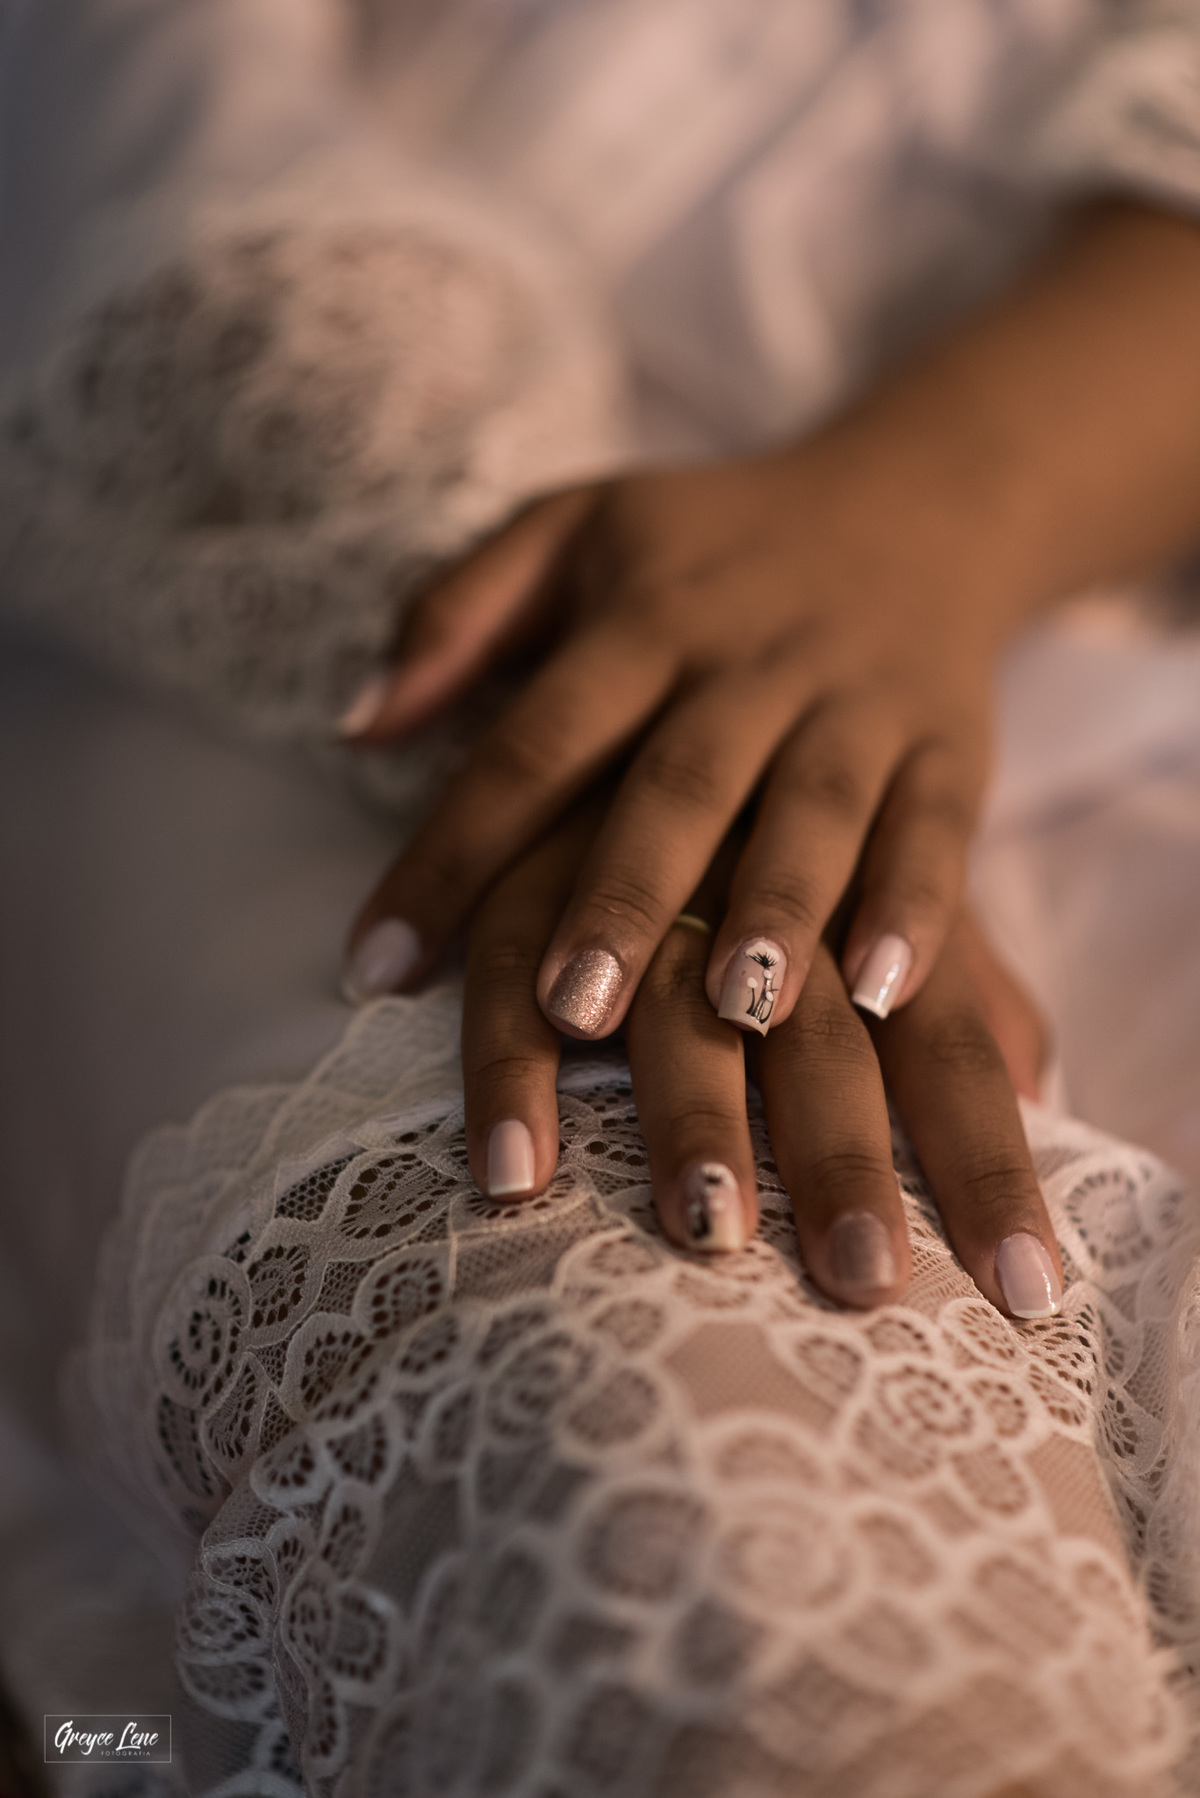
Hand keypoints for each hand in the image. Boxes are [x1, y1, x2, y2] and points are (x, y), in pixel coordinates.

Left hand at [343, 445, 1008, 1033]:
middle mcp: (744, 666)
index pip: (531, 742)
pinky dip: (916, 906)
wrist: (914, 507)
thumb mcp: (571, 530)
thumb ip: (457, 614)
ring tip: (735, 1010)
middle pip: (677, 786)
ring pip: (814, 810)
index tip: (375, 967)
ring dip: (775, 909)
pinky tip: (886, 991)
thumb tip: (355, 725)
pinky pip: (939, 829)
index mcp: (637, 623)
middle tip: (567, 1011)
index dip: (451, 849)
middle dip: (623, 897)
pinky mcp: (950, 745)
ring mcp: (855, 705)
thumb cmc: (707, 545)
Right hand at [460, 808, 1061, 1320]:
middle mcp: (780, 869)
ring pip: (678, 1007)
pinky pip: (516, 951)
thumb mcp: (922, 832)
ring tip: (693, 1232)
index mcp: (884, 872)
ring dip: (687, 1117)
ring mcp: (661, 852)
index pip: (952, 1037)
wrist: (787, 575)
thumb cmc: (843, 749)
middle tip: (860, 1286)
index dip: (993, 1161)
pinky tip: (512, 1156)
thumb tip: (1043, 1081)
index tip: (1030, 1290)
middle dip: (844, 1161)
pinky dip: (510, 1055)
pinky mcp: (547, 841)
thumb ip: (972, 969)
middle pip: (824, 1038)